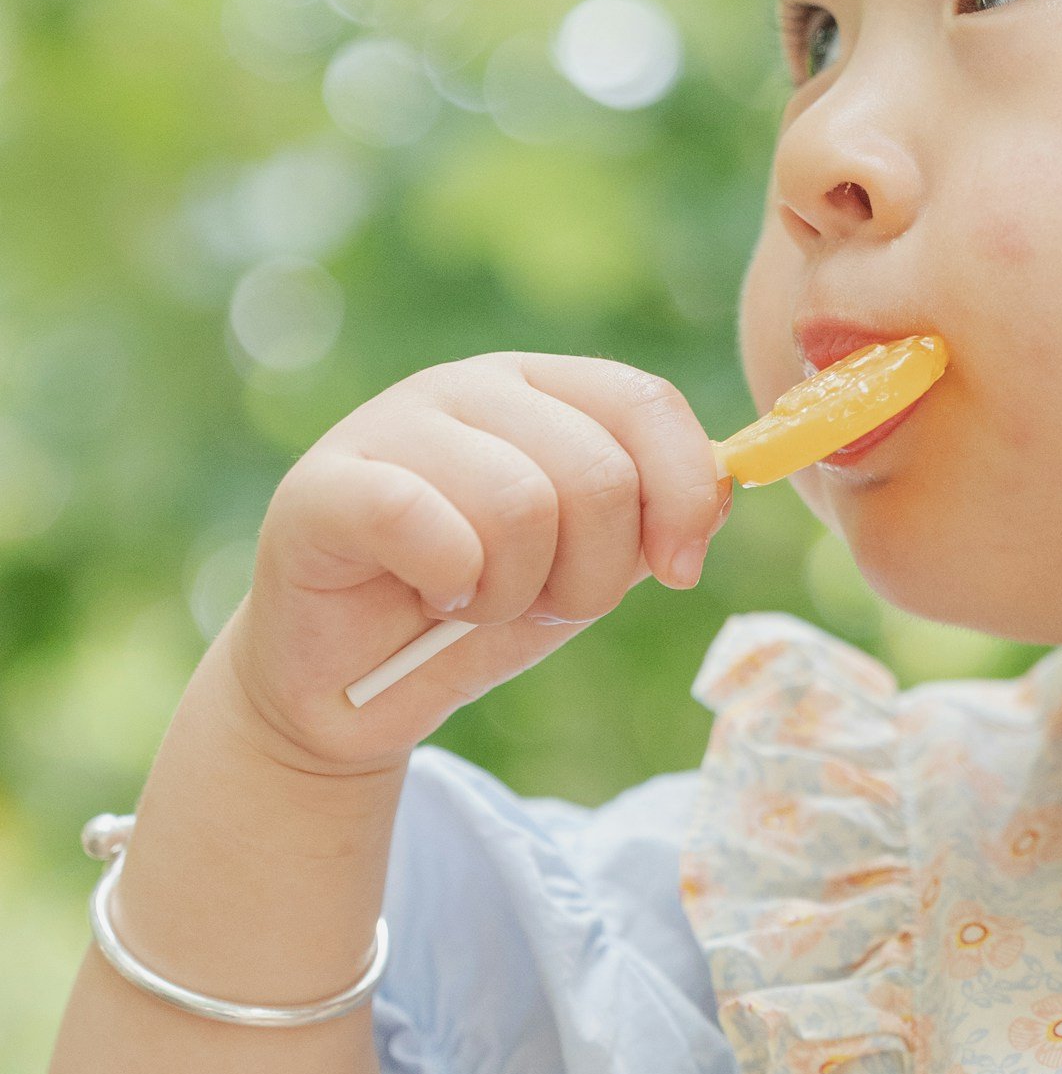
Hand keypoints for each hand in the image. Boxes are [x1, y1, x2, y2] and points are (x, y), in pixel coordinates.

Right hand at [219, 353, 730, 771]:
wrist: (354, 686)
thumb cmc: (478, 607)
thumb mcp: (589, 561)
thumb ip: (655, 517)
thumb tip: (726, 485)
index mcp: (541, 389)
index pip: (645, 401)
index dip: (683, 492)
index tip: (679, 571)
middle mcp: (469, 387)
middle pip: (596, 472)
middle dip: (592, 573)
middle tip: (541, 600)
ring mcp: (391, 426)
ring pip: (520, 505)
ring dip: (517, 591)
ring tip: (478, 601)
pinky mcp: (323, 487)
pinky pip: (421, 519)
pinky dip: (450, 581)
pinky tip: (433, 596)